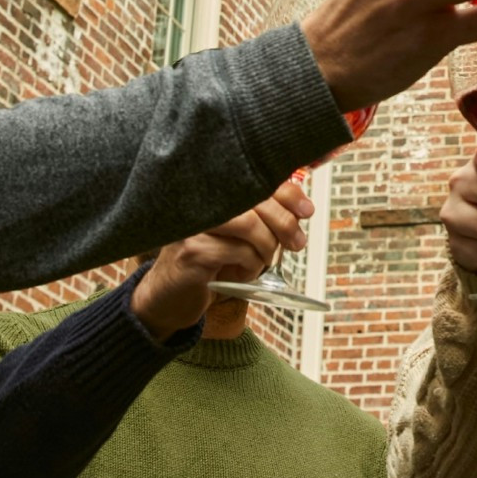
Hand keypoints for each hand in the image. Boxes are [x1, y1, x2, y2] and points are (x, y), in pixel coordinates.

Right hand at [130, 183, 311, 341]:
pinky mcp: (190, 251)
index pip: (256, 178)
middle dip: (285, 222)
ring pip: (249, 224)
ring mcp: (192, 225)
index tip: (307, 209)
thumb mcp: (240, 238)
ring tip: (264, 261)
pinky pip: (238, 251)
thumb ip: (265, 219)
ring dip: (267, 246)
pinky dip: (251, 265)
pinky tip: (243, 273)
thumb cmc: (208, 265)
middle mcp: (199, 201)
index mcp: (212, 192)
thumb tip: (301, 208)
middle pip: (256, 198)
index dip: (287, 192)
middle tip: (296, 243)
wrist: (169, 299)